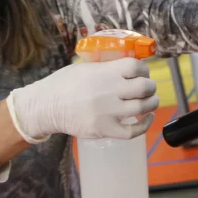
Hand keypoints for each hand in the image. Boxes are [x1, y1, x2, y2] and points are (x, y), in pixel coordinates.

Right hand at [7, 58, 159, 140]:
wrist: (46, 106)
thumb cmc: (64, 84)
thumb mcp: (84, 67)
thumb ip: (106, 67)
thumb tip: (129, 66)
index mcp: (104, 72)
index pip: (136, 67)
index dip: (144, 69)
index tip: (142, 73)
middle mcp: (109, 91)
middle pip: (144, 87)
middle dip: (150, 86)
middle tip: (147, 88)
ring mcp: (108, 112)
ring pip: (143, 107)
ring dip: (151, 103)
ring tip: (150, 101)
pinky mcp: (105, 129)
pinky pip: (133, 130)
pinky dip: (145, 124)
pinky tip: (148, 118)